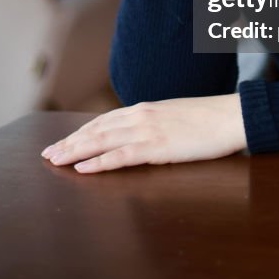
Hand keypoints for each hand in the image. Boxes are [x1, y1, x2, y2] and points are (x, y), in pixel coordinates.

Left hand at [40, 93, 246, 172]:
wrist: (231, 116)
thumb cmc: (209, 119)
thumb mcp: (175, 116)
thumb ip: (154, 123)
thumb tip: (140, 134)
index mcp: (145, 108)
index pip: (104, 120)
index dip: (80, 132)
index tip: (62, 141)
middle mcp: (140, 116)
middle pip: (96, 130)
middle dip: (69, 143)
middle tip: (47, 155)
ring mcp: (147, 131)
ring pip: (101, 141)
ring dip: (75, 152)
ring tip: (55, 161)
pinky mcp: (157, 147)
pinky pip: (121, 156)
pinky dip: (99, 163)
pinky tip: (82, 169)